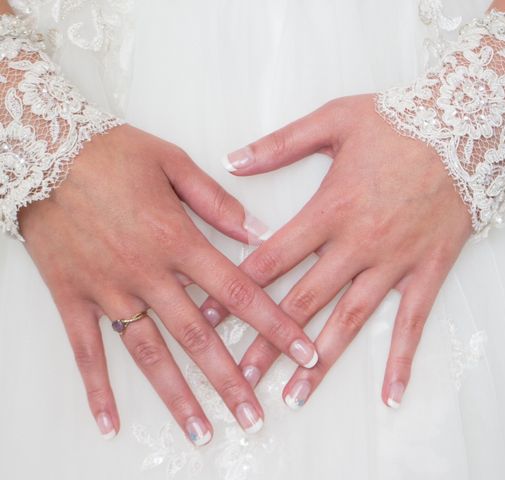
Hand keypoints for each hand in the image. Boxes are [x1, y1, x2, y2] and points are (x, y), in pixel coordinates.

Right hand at [19, 124, 317, 441]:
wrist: (40, 149)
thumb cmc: (110, 152)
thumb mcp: (173, 162)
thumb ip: (218, 202)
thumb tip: (259, 233)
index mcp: (178, 239)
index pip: (238, 292)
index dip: (275, 324)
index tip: (302, 351)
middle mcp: (148, 273)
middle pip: (198, 336)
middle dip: (231, 379)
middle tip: (255, 416)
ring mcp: (108, 289)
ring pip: (149, 353)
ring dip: (178, 396)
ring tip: (202, 432)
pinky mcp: (72, 297)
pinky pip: (85, 351)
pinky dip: (97, 388)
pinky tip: (111, 422)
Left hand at [201, 94, 472, 408]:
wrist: (467, 124)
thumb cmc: (398, 121)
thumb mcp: (333, 119)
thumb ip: (279, 144)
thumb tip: (230, 161)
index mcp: (329, 209)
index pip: (272, 259)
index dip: (236, 290)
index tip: (208, 319)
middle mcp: (358, 244)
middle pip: (303, 302)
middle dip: (267, 342)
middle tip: (239, 378)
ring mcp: (395, 263)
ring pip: (350, 321)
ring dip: (319, 362)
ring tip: (293, 397)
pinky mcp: (428, 270)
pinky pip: (413, 323)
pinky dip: (402, 360)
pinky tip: (390, 395)